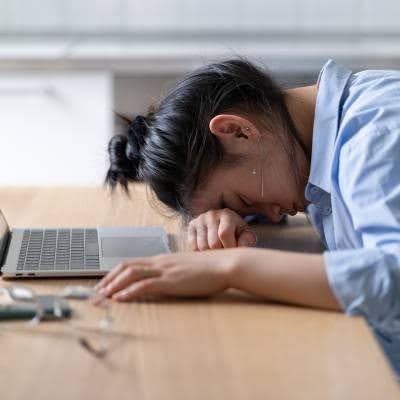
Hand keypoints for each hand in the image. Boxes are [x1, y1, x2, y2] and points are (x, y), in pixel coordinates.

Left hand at [93, 249, 239, 301]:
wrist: (224, 263)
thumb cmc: (208, 267)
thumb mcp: (186, 268)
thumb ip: (172, 272)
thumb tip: (162, 280)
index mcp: (162, 259)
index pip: (132, 263)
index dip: (115, 273)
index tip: (105, 283)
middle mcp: (159, 262)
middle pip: (126, 266)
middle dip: (108, 279)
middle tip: (96, 292)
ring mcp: (165, 270)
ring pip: (131, 274)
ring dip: (114, 285)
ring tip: (102, 296)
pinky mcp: (171, 280)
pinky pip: (145, 284)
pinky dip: (130, 291)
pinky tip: (121, 298)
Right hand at [187, 208, 256, 250]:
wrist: (222, 223)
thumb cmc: (236, 232)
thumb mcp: (245, 235)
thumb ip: (247, 240)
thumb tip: (240, 247)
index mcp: (227, 215)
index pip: (224, 234)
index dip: (229, 247)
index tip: (233, 252)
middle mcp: (211, 215)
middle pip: (212, 243)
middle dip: (220, 252)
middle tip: (225, 254)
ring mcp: (200, 220)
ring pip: (202, 247)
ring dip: (211, 254)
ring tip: (218, 252)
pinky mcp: (191, 226)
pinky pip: (193, 246)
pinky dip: (201, 252)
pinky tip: (209, 250)